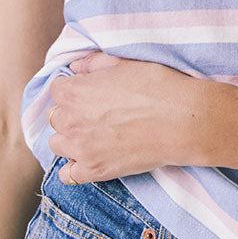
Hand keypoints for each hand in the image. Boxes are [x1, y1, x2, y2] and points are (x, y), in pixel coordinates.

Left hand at [46, 51, 212, 182]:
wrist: (182, 122)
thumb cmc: (157, 87)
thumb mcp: (124, 63)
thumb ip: (94, 63)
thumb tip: (75, 67)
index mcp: (74, 91)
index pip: (57, 90)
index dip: (75, 89)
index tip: (90, 92)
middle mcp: (70, 121)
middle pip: (56, 117)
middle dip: (71, 113)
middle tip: (97, 112)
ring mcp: (80, 149)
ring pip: (58, 144)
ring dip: (70, 138)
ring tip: (93, 135)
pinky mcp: (94, 170)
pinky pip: (69, 175)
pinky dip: (74, 168)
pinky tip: (89, 159)